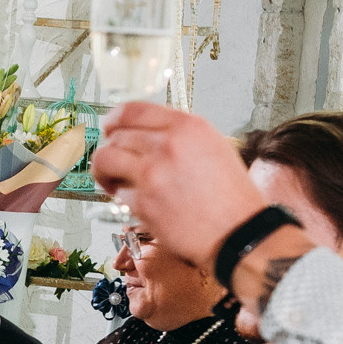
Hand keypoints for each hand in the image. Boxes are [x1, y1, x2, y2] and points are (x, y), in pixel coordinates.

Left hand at [88, 100, 263, 270]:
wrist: (239, 233)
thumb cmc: (232, 197)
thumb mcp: (214, 148)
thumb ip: (179, 136)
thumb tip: (147, 135)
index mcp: (188, 126)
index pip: (133, 110)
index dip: (113, 119)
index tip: (108, 128)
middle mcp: (168, 144)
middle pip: (116, 135)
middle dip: (109, 149)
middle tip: (113, 162)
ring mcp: (153, 173)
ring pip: (105, 159)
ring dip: (103, 171)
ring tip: (112, 180)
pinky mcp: (144, 202)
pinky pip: (119, 193)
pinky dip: (123, 198)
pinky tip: (137, 202)